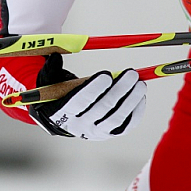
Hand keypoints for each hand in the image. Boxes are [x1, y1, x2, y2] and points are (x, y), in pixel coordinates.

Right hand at [29, 52, 145, 139]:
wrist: (65, 120)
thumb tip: (55, 56)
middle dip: (119, 90)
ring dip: (131, 100)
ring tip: (140, 83)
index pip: (80, 102)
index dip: (94, 88)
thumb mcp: (49, 82)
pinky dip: (135, 112)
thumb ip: (51, 69)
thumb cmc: (59, 96)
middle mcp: (80, 126)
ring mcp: (96, 132)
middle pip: (102, 109)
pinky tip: (141, 96)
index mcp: (63, 112)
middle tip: (131, 74)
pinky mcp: (109, 134)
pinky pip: (126, 125)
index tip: (107, 75)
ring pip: (117, 118)